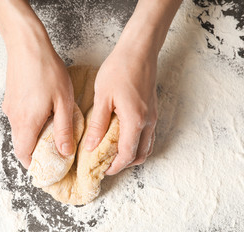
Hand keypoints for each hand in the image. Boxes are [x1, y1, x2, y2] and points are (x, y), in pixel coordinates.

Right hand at [0, 0, 74, 168]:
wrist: (27, 44)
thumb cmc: (47, 71)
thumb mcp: (63, 102)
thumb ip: (64, 129)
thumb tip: (65, 153)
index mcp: (26, 123)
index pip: (24, 155)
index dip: (34, 164)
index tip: (48, 166)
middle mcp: (14, 118)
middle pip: (21, 144)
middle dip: (36, 150)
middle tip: (54, 148)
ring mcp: (10, 107)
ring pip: (20, 130)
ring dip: (34, 135)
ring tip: (53, 128)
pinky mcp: (10, 97)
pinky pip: (19, 117)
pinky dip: (30, 122)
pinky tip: (44, 111)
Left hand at [85, 40, 157, 174]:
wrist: (139, 51)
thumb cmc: (119, 70)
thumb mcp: (103, 97)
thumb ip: (98, 124)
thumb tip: (90, 145)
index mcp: (135, 121)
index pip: (127, 155)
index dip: (115, 166)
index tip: (102, 169)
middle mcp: (148, 122)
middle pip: (140, 154)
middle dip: (124, 163)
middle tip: (106, 162)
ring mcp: (153, 116)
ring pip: (147, 146)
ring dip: (132, 154)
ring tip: (113, 152)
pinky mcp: (153, 110)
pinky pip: (148, 135)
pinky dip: (137, 142)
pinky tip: (122, 136)